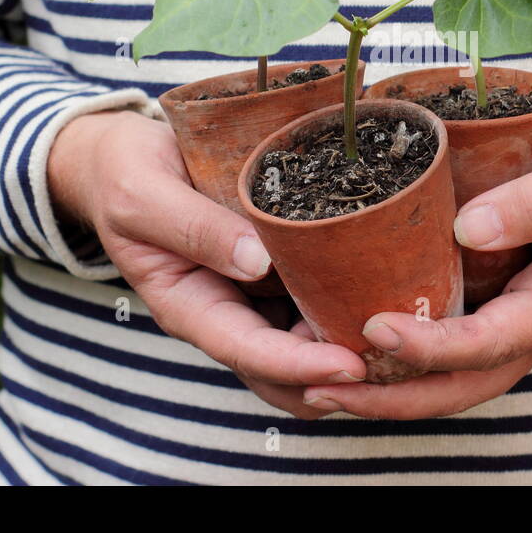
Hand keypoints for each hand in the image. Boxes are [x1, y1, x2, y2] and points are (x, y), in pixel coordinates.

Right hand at [47, 110, 365, 417]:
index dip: (299, 366)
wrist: (130, 154)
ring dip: (350, 347)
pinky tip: (390, 288)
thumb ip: (193, 227)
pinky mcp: (278, 269)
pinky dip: (350, 304)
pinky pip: (316, 299)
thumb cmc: (127, 174)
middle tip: (394, 362)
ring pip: (306, 343)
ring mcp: (254, 295)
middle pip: (284, 371)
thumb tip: (256, 262)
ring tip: (404, 334)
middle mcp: (227, 311)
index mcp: (189, 306)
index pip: (248, 353)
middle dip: (335, 377)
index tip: (350, 367)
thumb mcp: (144, 195)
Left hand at [300, 110, 531, 418]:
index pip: (492, 343)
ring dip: (388, 385)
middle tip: (323, 385)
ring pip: (451, 377)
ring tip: (320, 380)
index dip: (433, 345)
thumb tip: (469, 228)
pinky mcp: (498, 302)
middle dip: (393, 394)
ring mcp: (517, 320)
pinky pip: (448, 344)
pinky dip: (400, 354)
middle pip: (463, 384)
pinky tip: (349, 338)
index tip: (375, 327)